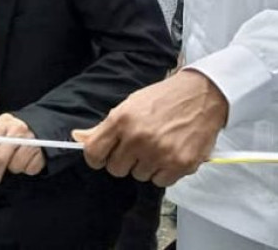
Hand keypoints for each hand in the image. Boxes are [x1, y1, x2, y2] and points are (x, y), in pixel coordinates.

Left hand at [0, 114, 44, 185]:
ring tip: (15, 159)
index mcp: (4, 123)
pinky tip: (27, 159)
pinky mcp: (42, 153)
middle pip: (0, 157)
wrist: (43, 125)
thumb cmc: (16, 130)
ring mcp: (31, 142)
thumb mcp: (2, 128)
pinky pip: (29, 169)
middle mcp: (18, 131)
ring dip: (13, 167)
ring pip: (15, 166)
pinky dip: (26, 168)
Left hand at [72, 70, 227, 187]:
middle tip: (138, 146)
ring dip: (146, 165)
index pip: (93, 152)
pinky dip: (164, 171)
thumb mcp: (128, 105)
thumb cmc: (162, 99)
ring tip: (158, 146)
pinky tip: (171, 153)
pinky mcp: (180, 164)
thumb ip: (103, 127)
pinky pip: (161, 181)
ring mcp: (160, 152)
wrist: (201, 95)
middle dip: (124, 160)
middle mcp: (138, 137)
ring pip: (139, 176)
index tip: (104, 155)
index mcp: (121, 120)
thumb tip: (77, 137)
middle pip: (116, 169)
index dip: (97, 157)